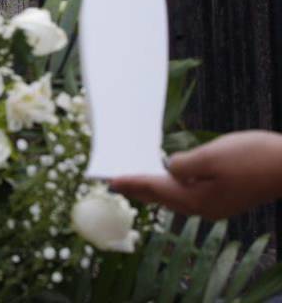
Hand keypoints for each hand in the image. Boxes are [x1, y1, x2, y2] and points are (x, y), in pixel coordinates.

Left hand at [110, 131, 281, 219]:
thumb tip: (169, 170)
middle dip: (139, 190)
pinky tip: (171, 180)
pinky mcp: (227, 198)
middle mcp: (204, 208)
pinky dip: (173, 187)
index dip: (132, 182)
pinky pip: (190, 194)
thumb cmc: (254, 158)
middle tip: (118, 184)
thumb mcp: (212, 156)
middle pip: (163, 198)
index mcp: (197, 199)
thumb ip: (184, 165)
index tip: (111, 180)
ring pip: (176, 198)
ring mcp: (217, 205)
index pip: (155, 189)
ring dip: (155, 190)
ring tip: (138, 183)